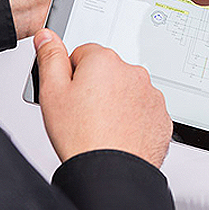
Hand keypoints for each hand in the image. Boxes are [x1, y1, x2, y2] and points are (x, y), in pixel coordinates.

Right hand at [34, 30, 172, 166]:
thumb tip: (47, 36)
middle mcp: (132, 71)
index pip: (83, 54)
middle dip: (95, 87)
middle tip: (82, 114)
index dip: (72, 76)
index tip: (70, 96)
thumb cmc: (81, 136)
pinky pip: (143, 110)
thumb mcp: (52, 93)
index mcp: (105, 61)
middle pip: (107, 71)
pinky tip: (118, 133)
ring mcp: (150, 93)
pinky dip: (132, 118)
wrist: (111, 173)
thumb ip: (50, 58)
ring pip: (126, 90)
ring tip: (100, 127)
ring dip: (115, 102)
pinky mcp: (161, 114)